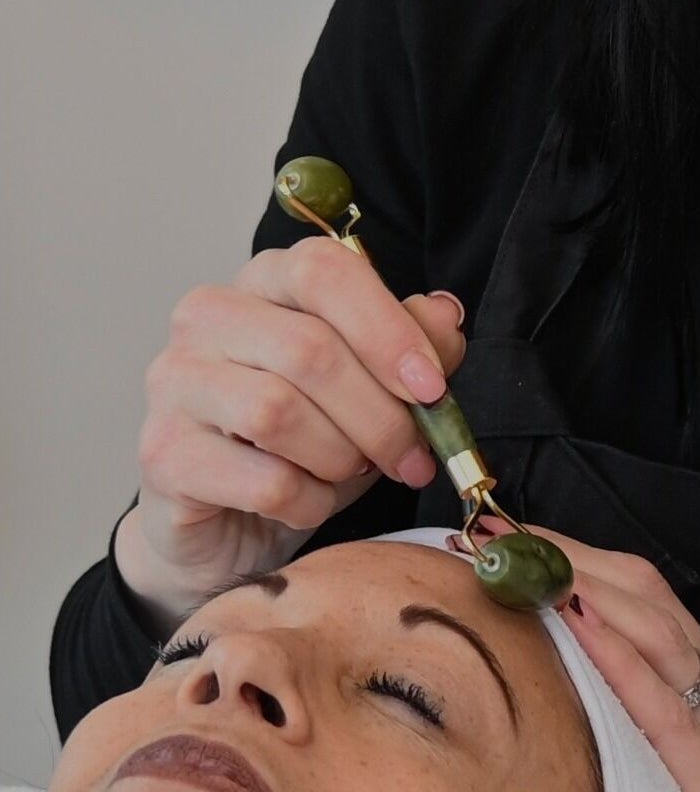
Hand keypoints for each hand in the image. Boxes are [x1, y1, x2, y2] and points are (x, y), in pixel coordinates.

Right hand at [118, 235, 467, 627]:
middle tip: (413, 456)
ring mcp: (175, 382)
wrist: (228, 520)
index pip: (325, 272)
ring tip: (351, 472)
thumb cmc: (307, 441)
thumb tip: (444, 318)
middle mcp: (208, 317)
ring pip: (279, 413)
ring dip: (341, 457)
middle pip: (311, 350)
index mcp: (266, 281)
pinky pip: (262, 480)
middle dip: (381, 415)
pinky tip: (310, 501)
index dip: (388, 330)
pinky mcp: (163, 453)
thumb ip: (415, 346)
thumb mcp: (376, 387)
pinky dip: (308, 501)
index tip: (432, 387)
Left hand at [513, 524, 699, 791]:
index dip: (577, 559)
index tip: (512, 537)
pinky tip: (583, 626)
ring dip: (586, 588)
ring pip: (658, 635)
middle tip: (500, 530)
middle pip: (646, 598)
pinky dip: (624, 660)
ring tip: (525, 559)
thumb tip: (580, 687)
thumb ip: (660, 722)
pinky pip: (668, 711)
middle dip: (571, 557)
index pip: (643, 598)